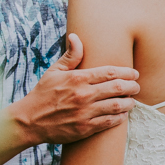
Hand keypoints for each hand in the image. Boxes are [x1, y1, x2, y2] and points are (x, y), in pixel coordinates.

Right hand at [9, 33, 140, 145]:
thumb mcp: (53, 72)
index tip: (133, 73)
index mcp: (77, 78)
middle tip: (136, 87)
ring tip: (131, 101)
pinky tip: (121, 114)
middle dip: (132, 86)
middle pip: (119, 88)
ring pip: (118, 106)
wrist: (28, 121)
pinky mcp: (85, 128)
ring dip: (129, 103)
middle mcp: (83, 94)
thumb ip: (70, 56)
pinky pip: (110, 122)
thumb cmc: (42, 95)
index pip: (110, 72)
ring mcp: (85, 112)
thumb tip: (76, 37)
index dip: (127, 72)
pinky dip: (120, 118)